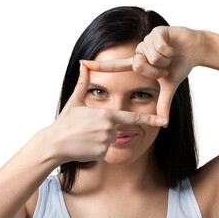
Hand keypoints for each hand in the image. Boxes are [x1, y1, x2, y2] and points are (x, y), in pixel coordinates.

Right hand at [42, 63, 166, 163]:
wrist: (54, 143)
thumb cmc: (65, 122)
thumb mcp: (75, 102)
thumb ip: (83, 84)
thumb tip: (83, 64)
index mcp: (106, 114)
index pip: (132, 116)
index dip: (149, 119)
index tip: (164, 120)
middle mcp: (109, 128)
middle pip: (116, 129)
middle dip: (105, 130)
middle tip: (88, 130)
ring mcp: (106, 141)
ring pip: (110, 140)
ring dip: (100, 140)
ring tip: (85, 137)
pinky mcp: (102, 153)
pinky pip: (104, 151)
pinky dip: (96, 149)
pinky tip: (85, 146)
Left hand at [82, 26, 205, 120]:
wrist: (195, 49)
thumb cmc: (179, 65)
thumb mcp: (169, 86)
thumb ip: (163, 103)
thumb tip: (165, 123)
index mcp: (138, 63)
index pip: (116, 67)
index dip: (99, 66)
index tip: (82, 64)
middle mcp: (139, 51)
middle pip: (138, 66)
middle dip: (155, 70)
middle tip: (165, 67)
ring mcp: (146, 40)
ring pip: (149, 57)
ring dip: (163, 61)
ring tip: (170, 56)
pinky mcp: (156, 31)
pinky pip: (158, 46)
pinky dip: (169, 51)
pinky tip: (173, 48)